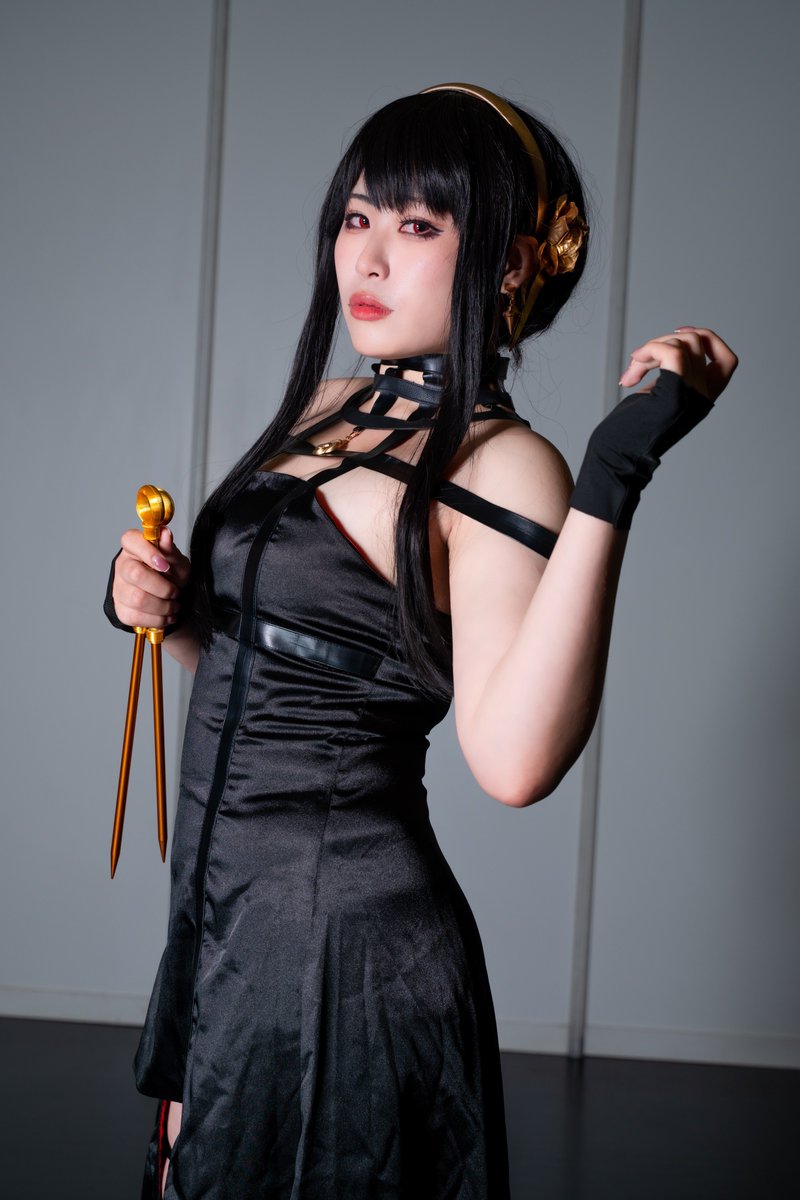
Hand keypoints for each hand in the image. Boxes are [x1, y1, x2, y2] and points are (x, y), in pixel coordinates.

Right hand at [112, 527, 190, 629]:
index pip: (130, 541)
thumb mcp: (177, 562)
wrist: (170, 599)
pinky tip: (166, 615)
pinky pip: (136, 617)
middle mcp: (122, 566)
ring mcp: (119, 588)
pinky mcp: (120, 609)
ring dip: (163, 606)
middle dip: (162, 587)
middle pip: (135, 574)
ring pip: (138, 599)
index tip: (165, 565)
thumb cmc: (171, 575)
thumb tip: (165, 534)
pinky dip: (157, 619)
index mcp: (134, 547)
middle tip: (175, 592)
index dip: (148, 552)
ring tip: (174, 606)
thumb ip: (170, 550)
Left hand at [570, 326, 738, 529]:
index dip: (707, 338)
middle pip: (697, 342)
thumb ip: (671, 374)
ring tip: (632, 372)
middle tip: (638, 361)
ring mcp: (690, 396)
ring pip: (683, 344)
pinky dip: (650, 350)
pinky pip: (672, 353)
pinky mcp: (672, 397)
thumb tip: (667, 345)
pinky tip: (634, 368)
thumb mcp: (659, 396)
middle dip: (663, 341)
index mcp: (703, 399)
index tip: (677, 334)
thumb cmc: (629, 431)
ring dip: (650, 348)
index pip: (728, 359)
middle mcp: (703, 398)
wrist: (616, 458)